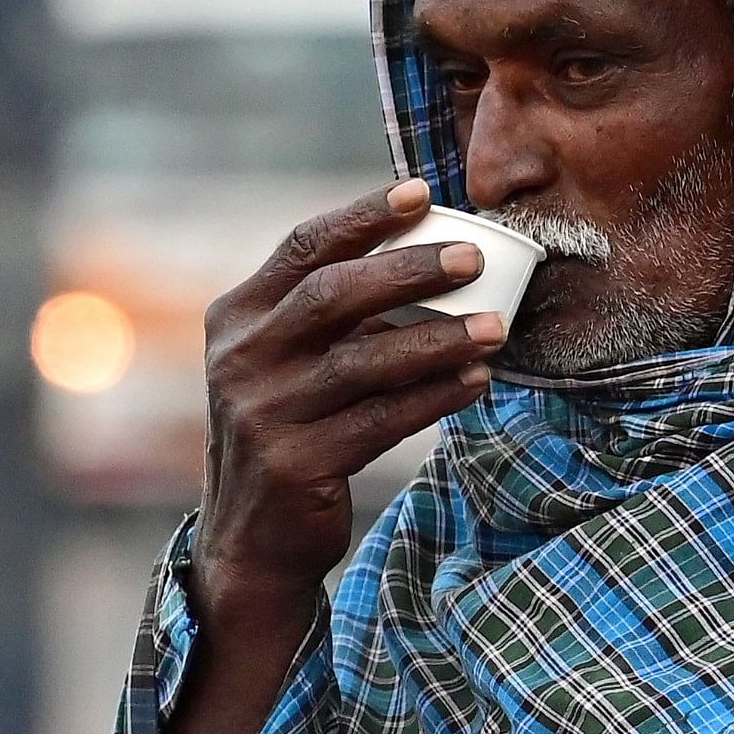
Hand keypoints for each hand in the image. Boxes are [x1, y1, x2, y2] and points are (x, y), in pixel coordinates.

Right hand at [158, 179, 500, 733]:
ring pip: (364, 361)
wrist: (249, 540)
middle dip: (408, 271)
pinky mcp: (295, 464)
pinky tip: (476, 381)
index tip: (423, 194)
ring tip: (497, 328)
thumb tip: (429, 257)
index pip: (303, 248)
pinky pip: (381, 420)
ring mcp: (263, 414)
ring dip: (437, 340)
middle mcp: (241, 360)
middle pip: (333, 296)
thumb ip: (329, 315)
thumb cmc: (287, 433)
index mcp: (235, 319)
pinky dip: (434, 398)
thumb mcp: (283, 365)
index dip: (364, 217)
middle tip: (473, 259)